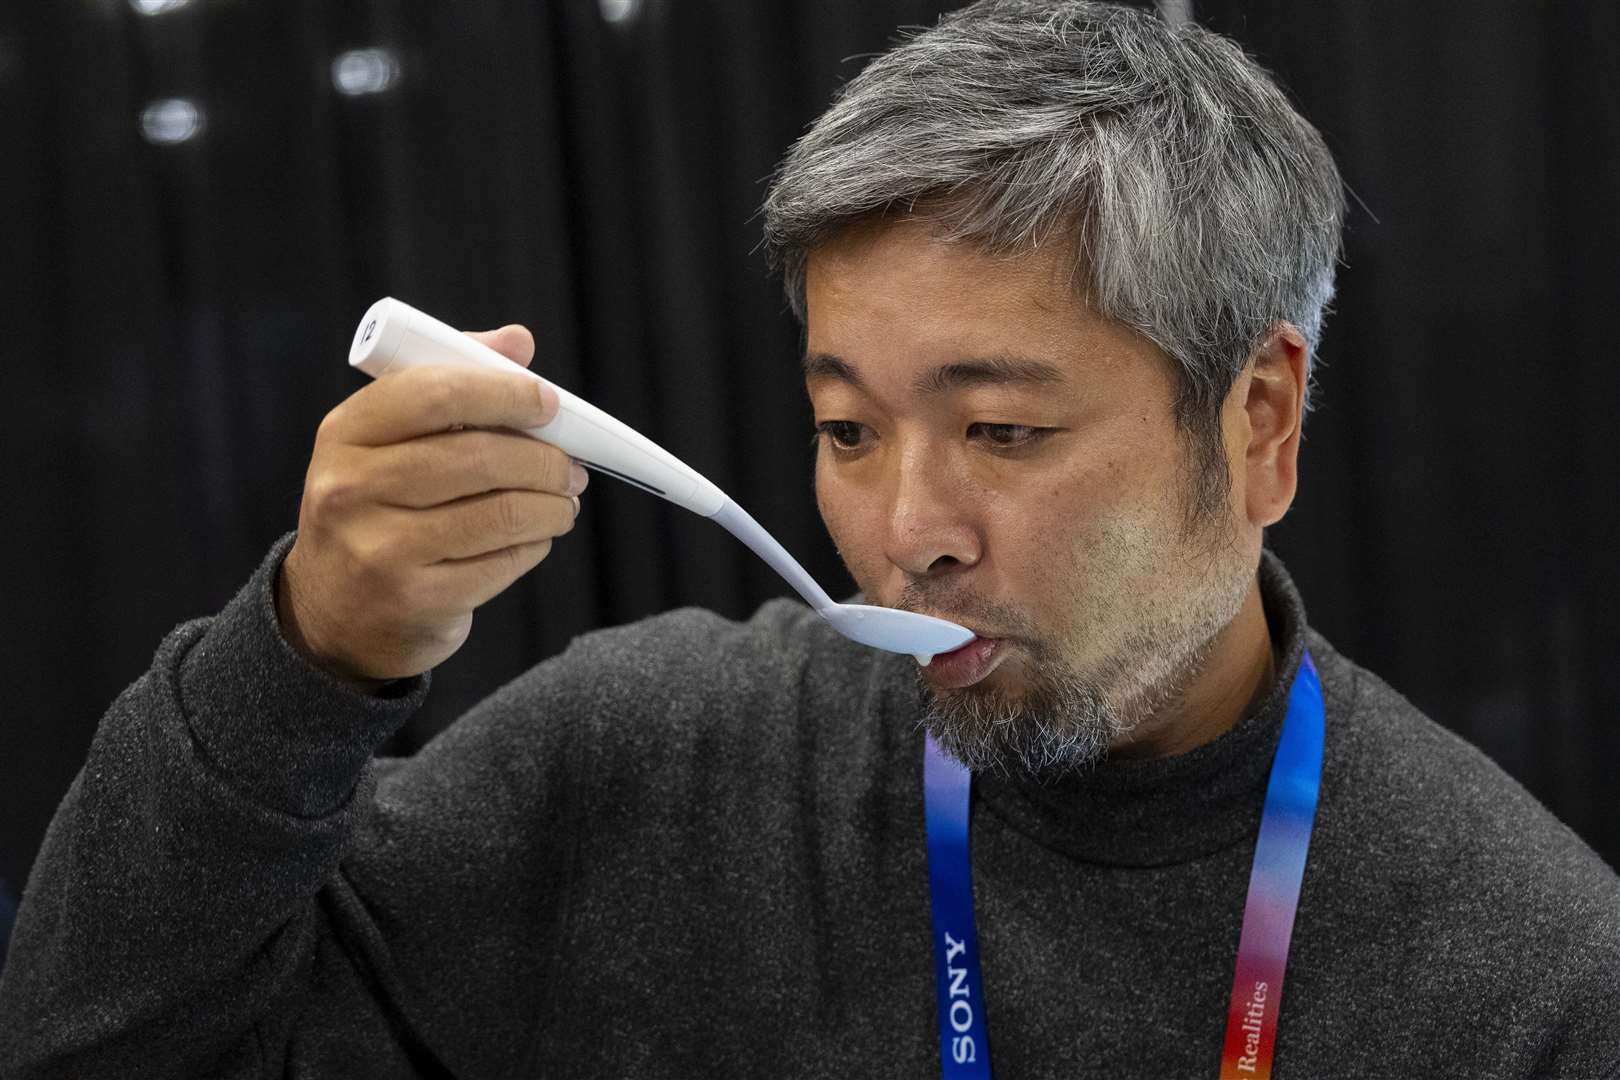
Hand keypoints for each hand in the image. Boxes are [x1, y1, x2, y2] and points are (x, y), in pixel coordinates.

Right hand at [276, 325, 586, 690]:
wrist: (334, 612)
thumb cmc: (377, 508)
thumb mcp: (388, 442)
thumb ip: (450, 385)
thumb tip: (516, 342)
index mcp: (344, 434)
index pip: (434, 393)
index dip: (504, 393)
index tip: (548, 403)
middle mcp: (351, 490)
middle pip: (479, 457)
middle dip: (544, 458)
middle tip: (571, 464)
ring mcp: (380, 551)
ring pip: (502, 513)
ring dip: (551, 504)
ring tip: (563, 500)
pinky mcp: (416, 601)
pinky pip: (503, 562)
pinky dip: (534, 544)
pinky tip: (536, 536)